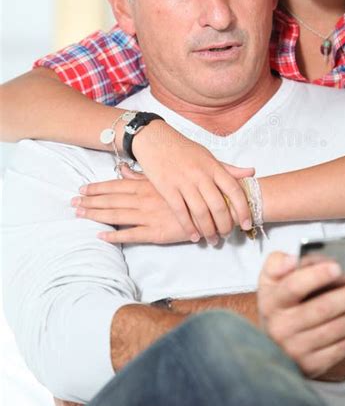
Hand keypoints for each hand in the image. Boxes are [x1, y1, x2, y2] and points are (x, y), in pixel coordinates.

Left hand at [74, 167, 189, 243]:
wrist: (211, 205)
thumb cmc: (188, 190)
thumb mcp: (164, 178)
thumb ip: (140, 176)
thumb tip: (122, 170)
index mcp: (146, 185)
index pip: (116, 186)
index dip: (97, 188)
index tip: (82, 189)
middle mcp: (144, 200)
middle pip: (111, 200)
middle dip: (90, 202)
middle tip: (72, 203)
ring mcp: (149, 216)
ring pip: (117, 216)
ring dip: (97, 215)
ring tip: (80, 215)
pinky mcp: (157, 232)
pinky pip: (132, 235)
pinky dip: (115, 236)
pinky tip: (101, 236)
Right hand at [126, 122, 253, 242]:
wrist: (155, 139)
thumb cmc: (183, 149)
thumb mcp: (208, 156)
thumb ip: (229, 168)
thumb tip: (252, 172)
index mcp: (213, 166)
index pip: (234, 190)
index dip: (243, 209)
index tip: (247, 223)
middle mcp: (201, 174)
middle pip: (218, 205)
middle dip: (225, 225)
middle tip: (227, 235)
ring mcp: (183, 182)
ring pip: (200, 212)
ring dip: (209, 230)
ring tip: (213, 240)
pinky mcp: (167, 188)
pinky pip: (180, 212)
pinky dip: (189, 227)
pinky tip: (194, 237)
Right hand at [258, 252, 344, 380]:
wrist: (270, 344)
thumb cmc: (278, 306)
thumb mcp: (270, 280)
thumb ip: (278, 262)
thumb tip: (293, 260)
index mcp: (271, 302)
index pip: (294, 287)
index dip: (317, 276)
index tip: (337, 267)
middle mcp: (280, 327)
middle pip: (322, 309)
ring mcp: (294, 349)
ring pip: (334, 330)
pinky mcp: (309, 366)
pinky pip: (338, 350)